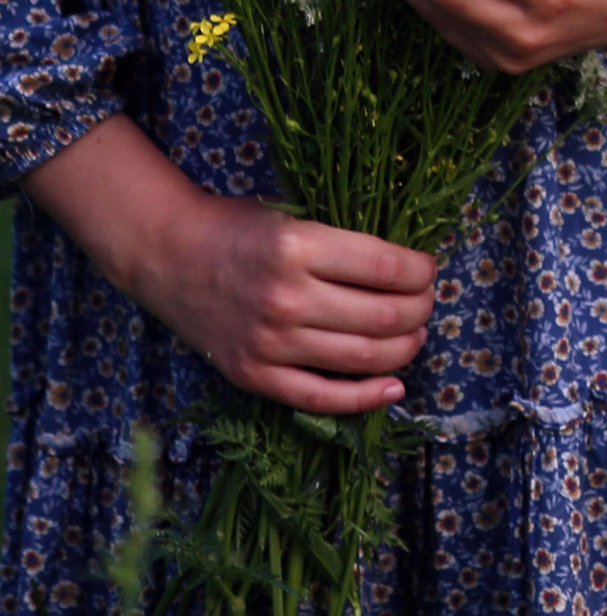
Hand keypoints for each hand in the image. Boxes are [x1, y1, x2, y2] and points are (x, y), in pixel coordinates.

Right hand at [23, 115, 436, 416]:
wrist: (168, 255)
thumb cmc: (240, 229)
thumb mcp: (297, 218)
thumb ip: (344, 245)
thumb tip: (410, 270)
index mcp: (300, 247)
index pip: (389, 268)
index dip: (422, 271)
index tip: (427, 269)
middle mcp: (286, 299)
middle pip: (384, 316)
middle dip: (421, 310)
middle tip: (425, 302)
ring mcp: (268, 343)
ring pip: (363, 357)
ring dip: (405, 348)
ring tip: (414, 335)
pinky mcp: (252, 376)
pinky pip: (321, 397)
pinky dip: (366, 397)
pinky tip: (395, 386)